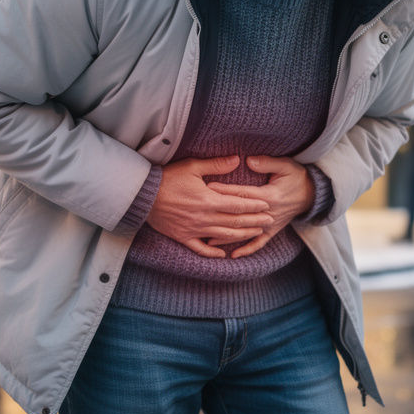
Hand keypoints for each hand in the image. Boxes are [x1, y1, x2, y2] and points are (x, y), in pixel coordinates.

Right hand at [145, 156, 272, 258]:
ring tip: (256, 233)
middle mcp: (204, 218)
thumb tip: (237, 160)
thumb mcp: (192, 167)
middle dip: (255, 221)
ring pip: (223, 236)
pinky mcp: (183, 237)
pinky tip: (224, 254)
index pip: (238, 204)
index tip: (267, 205)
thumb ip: (216, 166)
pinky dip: (213, 252)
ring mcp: (194, 230)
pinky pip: (201, 249)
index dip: (254, 205)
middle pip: (236, 222)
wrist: (143, 195)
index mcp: (209, 200)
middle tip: (270, 221)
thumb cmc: (168, 178)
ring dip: (242, 236)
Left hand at [206, 156, 314, 258]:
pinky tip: (232, 255)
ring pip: (246, 232)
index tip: (208, 188)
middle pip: (240, 214)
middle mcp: (268, 213)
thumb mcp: (285, 165)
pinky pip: (258, 243)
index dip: (225, 191)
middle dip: (220, 213)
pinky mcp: (272, 231)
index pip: (242, 194)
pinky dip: (246, 250)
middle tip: (200, 212)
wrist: (312, 194)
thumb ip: (267, 162)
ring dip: (227, 236)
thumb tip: (249, 161)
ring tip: (208, 239)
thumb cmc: (296, 177)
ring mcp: (270, 224)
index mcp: (270, 195)